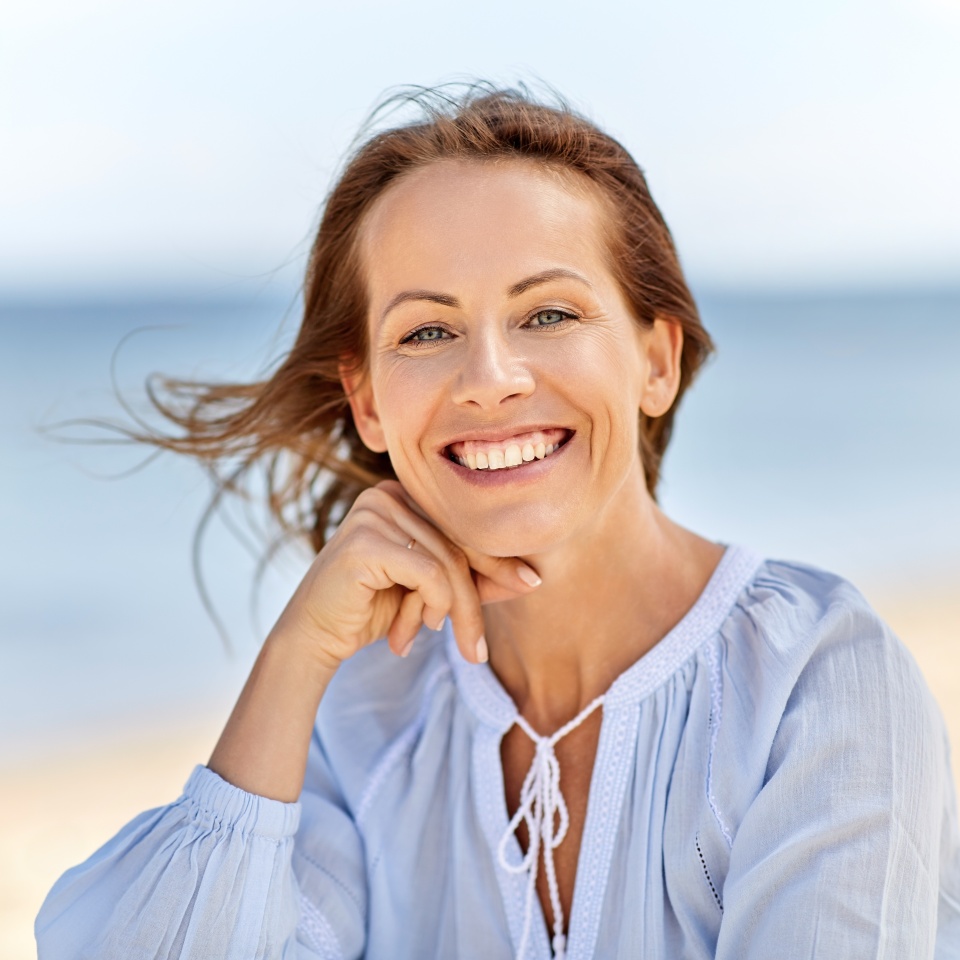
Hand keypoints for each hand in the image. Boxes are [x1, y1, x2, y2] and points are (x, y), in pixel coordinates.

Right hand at [270, 480, 540, 667]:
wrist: (314, 637)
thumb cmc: (373, 609)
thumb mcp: (431, 591)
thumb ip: (473, 578)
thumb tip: (531, 577)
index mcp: (404, 495)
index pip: (464, 527)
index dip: (497, 559)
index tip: (530, 583)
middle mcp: (388, 494)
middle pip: (459, 544)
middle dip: (474, 599)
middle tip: (478, 648)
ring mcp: (373, 513)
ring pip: (447, 563)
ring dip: (448, 612)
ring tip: (425, 636)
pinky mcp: (365, 541)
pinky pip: (428, 574)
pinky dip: (429, 607)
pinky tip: (409, 632)